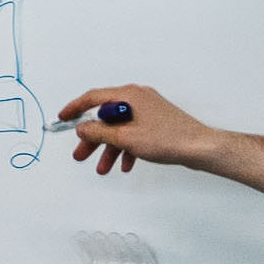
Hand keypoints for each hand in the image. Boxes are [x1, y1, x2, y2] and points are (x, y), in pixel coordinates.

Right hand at [57, 82, 208, 176]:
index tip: (63, 118)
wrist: (199, 147)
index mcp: (129, 96)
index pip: (93, 98)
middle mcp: (138, 99)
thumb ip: (99, 132)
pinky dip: (126, 148)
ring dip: (109, 149)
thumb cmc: (169, 138)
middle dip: (93, 139)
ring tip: (103, 167)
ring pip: (120, 129)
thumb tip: (82, 128)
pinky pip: (134, 133)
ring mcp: (148, 110)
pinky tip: (125, 164)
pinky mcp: (156, 122)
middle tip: (81, 153)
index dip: (75, 109)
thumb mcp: (125, 137)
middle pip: (106, 117)